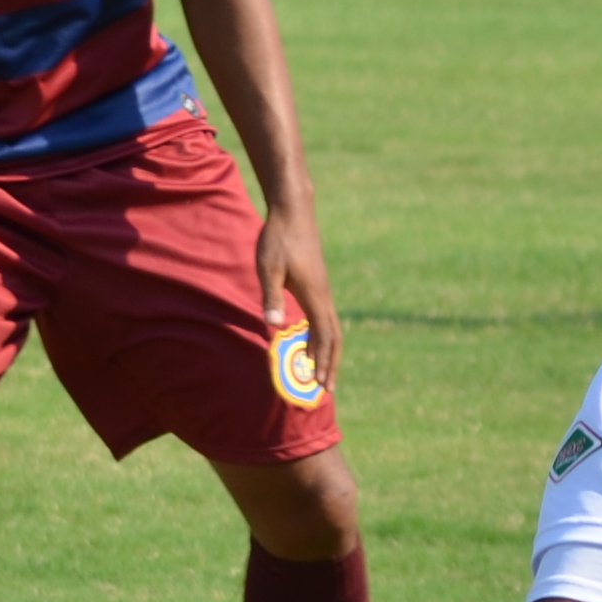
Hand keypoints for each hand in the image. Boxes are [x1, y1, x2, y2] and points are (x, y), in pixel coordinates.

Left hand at [259, 205, 341, 399]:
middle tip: (327, 389)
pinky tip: (314, 343)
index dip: (322, 361)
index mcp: (314, 295)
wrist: (293, 212)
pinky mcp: (317, 285)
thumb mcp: (268, 268)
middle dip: (330, 364)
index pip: (324, 335)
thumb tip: (274, 326)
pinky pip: (324, 317)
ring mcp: (322, 290)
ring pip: (331, 328)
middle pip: (333, 337)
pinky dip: (322, 336)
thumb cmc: (278, 238)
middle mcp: (323, 295)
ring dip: (328, 352)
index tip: (320, 384)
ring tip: (323, 372)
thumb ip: (271, 297)